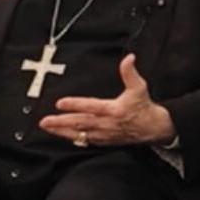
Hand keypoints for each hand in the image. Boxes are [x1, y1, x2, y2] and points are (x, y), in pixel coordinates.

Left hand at [38, 55, 176, 147]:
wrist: (154, 128)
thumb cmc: (144, 107)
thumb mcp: (139, 87)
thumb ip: (130, 72)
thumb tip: (129, 58)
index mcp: (113, 110)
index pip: (90, 106)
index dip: (75, 105)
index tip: (60, 103)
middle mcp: (106, 123)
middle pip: (80, 122)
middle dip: (61, 122)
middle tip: (45, 121)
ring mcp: (104, 134)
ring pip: (80, 133)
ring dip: (62, 131)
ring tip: (47, 127)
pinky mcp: (104, 141)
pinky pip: (85, 141)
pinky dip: (72, 138)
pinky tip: (61, 135)